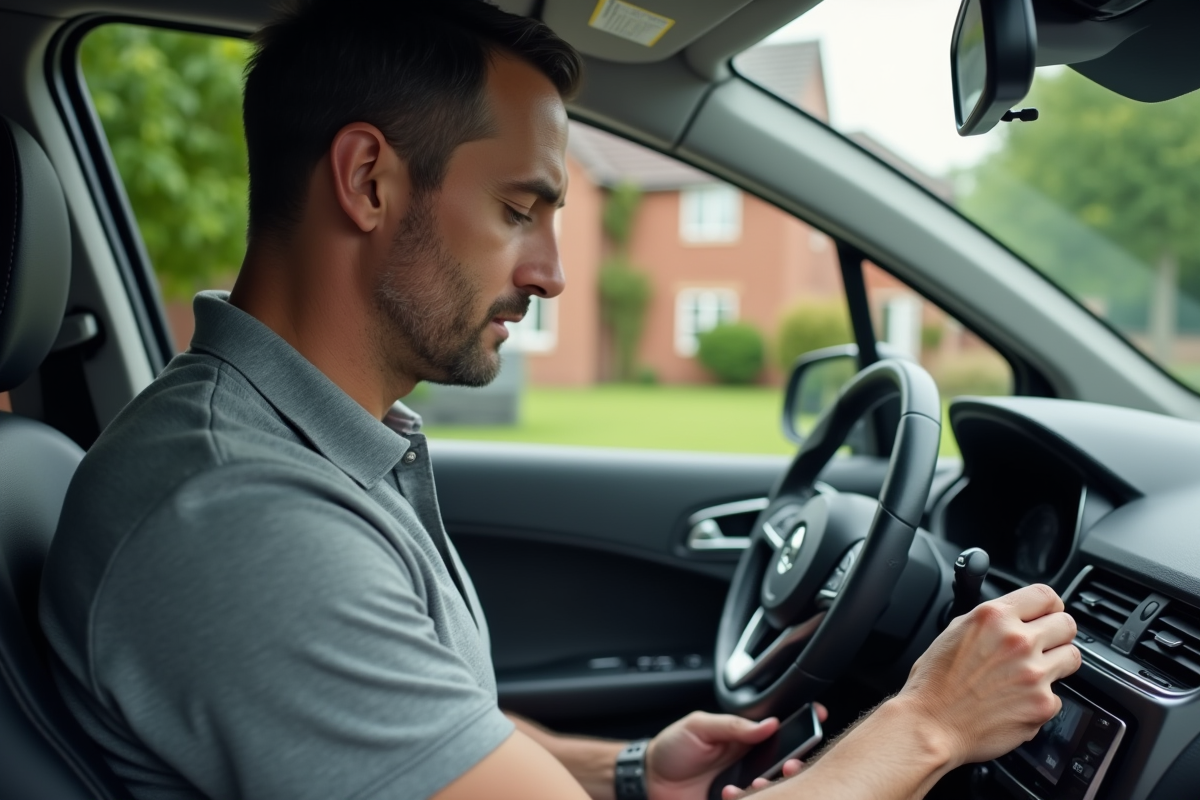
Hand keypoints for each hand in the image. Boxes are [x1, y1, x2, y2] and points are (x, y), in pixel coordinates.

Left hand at [645, 705, 827, 799]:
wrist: (646, 781)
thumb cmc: (671, 749)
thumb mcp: (698, 726)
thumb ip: (732, 725)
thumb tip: (768, 723)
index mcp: (744, 738)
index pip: (780, 730)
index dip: (802, 723)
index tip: (817, 715)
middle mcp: (749, 763)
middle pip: (786, 763)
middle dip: (796, 763)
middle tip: (791, 764)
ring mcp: (744, 786)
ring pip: (775, 788)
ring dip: (773, 786)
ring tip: (757, 784)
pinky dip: (748, 799)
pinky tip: (729, 795)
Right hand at [896, 583, 1080, 767]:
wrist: (931, 724)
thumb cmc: (934, 683)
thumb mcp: (955, 632)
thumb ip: (991, 621)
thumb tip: (1013, 618)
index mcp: (994, 617)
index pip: (1045, 595)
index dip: (1050, 605)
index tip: (1049, 613)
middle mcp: (1017, 641)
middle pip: (1066, 624)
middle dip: (1057, 633)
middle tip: (1044, 644)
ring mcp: (1034, 673)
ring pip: (1072, 657)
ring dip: (1056, 663)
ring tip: (1032, 674)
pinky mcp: (1043, 704)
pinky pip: (1058, 695)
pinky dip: (1041, 699)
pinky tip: (1017, 701)